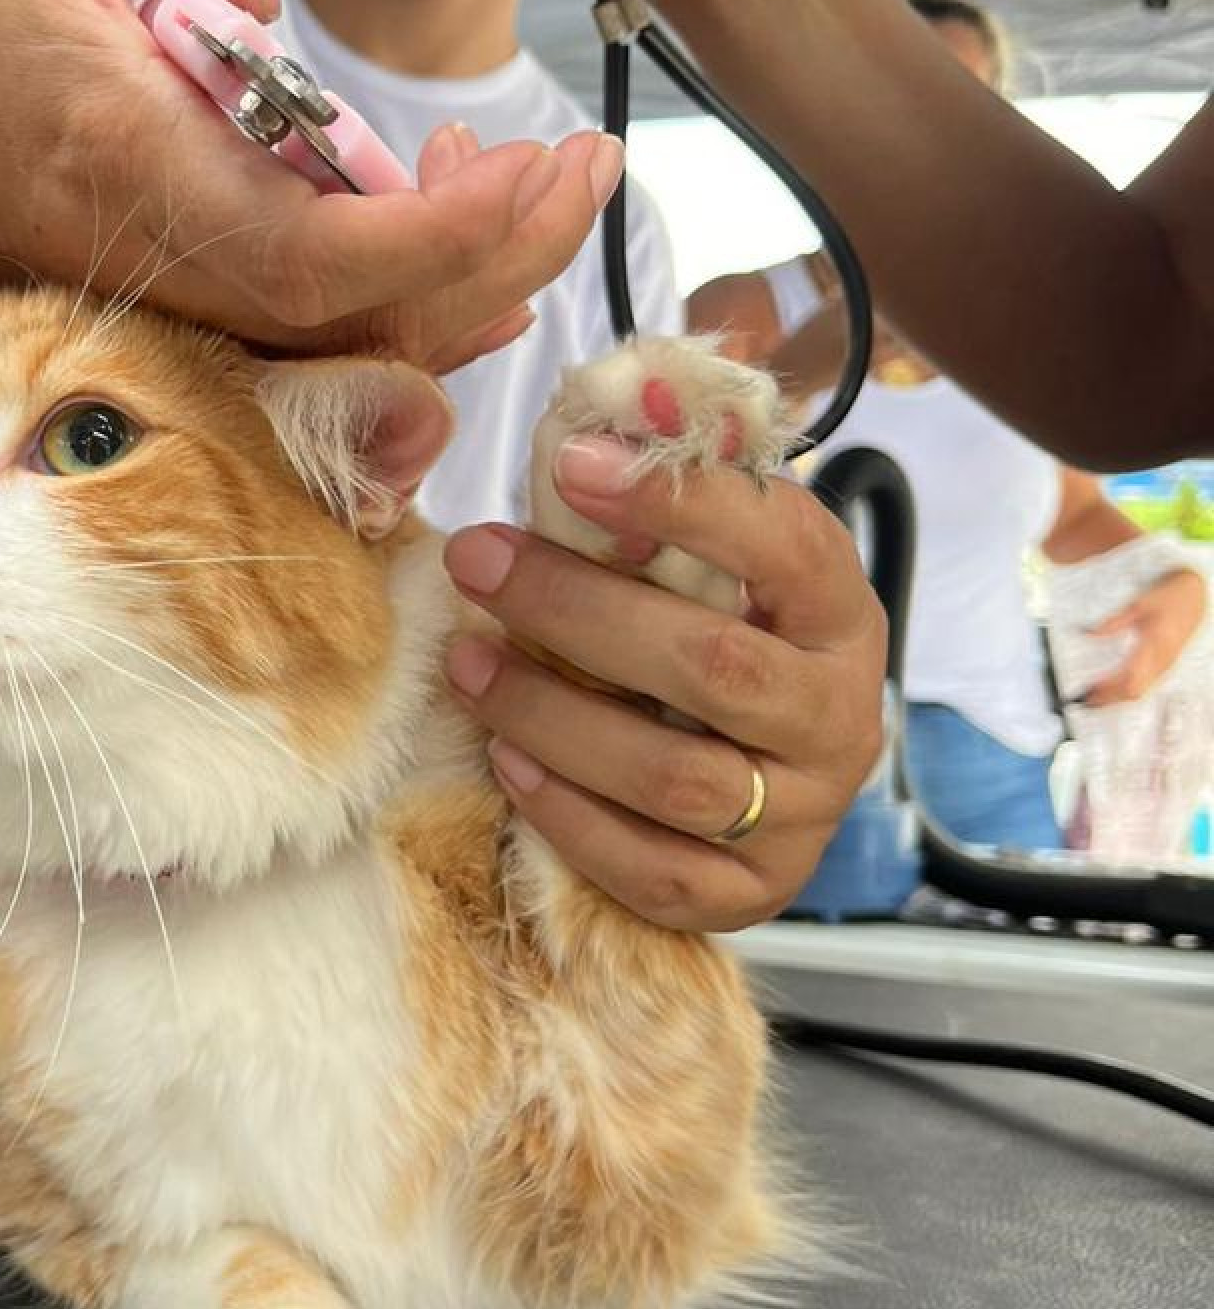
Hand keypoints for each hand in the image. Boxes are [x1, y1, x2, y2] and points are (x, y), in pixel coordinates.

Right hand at [0, 0, 618, 371]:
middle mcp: (170, 263)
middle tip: (584, 163)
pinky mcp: (195, 308)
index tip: (531, 170)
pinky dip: (418, 296)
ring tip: (531, 174)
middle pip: (369, 326)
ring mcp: (185, 303)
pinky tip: (475, 232)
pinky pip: (330, 337)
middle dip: (502, 258)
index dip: (442, 238)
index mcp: (137, 170)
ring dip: (470, 279)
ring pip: (358, 351)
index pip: (317, 255)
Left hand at [442, 440, 886, 928]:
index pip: (779, 546)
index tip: (571, 467)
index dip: (676, 505)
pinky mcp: (749, 895)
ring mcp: (802, 817)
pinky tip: (507, 761)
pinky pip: (651, 870)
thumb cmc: (732, 637)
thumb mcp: (730, 562)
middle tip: (477, 561)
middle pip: (709, 668)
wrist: (781, 775)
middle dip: (576, 611)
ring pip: (672, 778)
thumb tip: (613, 413)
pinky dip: (567, 817)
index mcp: (841, 614)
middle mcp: (839, 719)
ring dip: (552, 717)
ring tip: (468, 664)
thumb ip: (682, 497)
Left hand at [1081, 568, 1208, 705]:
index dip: (1109, 690)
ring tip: (1094, 695)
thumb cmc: (1169, 598)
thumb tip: (1091, 634)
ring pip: (1140, 690)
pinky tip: (1112, 687)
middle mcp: (1163, 660)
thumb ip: (1115, 622)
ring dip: (1117, 696)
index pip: (1131, 679)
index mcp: (1155, 645)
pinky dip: (1127, 689)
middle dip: (1109, 698)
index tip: (1089, 690)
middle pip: (1134, 691)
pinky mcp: (1166, 665)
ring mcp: (1166, 664)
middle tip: (1086, 698)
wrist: (1195, 596)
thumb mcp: (1138, 604)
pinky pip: (1146, 684)